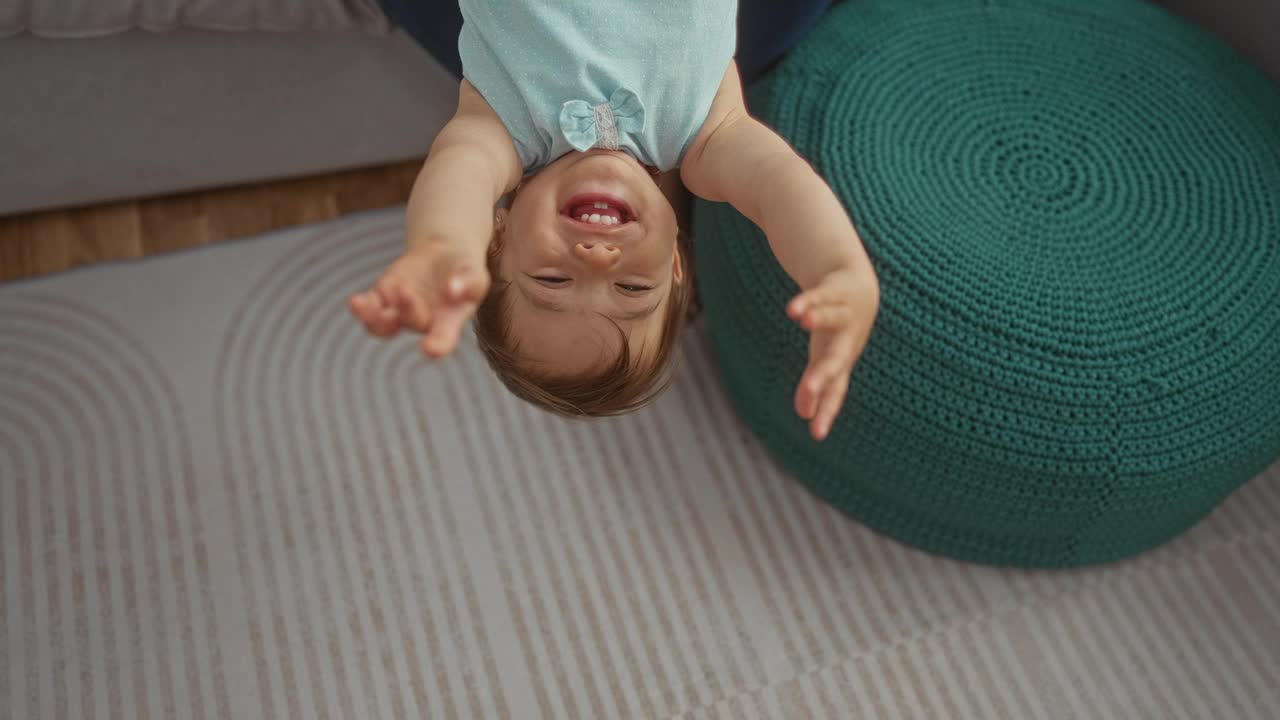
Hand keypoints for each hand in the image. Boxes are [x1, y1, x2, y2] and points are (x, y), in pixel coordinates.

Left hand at [348, 244, 489, 358]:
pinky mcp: (385, 297)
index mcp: (449, 321)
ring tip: (361, 305)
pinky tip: (356, 301)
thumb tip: (453, 290)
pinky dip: (362, 307)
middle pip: (412, 323)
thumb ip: (469, 282)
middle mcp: (424, 321)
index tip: (430, 349)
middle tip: (406, 290)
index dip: (437, 345)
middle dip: (407, 309)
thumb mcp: (475, 271)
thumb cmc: (464, 268)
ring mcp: (401, 311)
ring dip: (372, 319)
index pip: (443, 339)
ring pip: (383, 326)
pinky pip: (370, 307)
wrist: (444, 255)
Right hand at [785, 266, 878, 440]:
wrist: (860, 290)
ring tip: (803, 321)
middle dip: (822, 373)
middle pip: (835, 358)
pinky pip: (820, 295)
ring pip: (832, 317)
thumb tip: (804, 415)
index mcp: (841, 362)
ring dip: (819, 318)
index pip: (836, 391)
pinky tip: (793, 309)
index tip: (816, 434)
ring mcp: (843, 315)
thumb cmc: (838, 335)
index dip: (827, 411)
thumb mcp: (825, 360)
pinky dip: (807, 301)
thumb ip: (815, 387)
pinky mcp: (835, 291)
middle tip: (808, 389)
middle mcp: (846, 341)